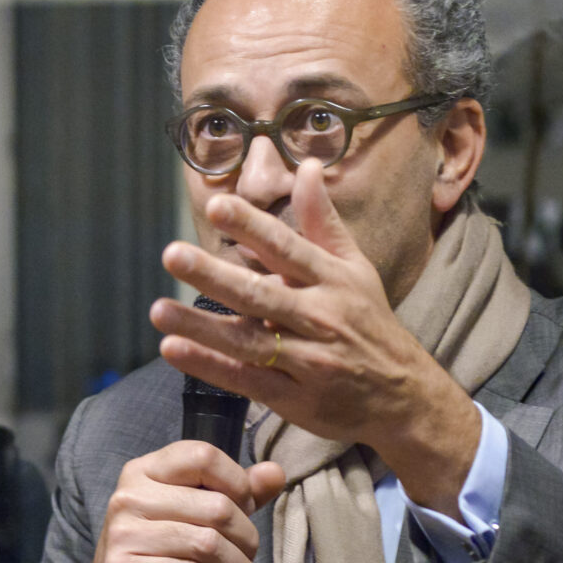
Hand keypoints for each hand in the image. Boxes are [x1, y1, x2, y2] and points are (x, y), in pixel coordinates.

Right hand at [56, 440, 285, 562]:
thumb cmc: (156, 556)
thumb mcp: (191, 517)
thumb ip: (233, 493)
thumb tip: (275, 473)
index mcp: (143, 471)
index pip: (202, 456)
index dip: (237, 481)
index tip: (247, 508)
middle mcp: (128, 497)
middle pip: (215, 506)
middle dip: (247, 538)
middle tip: (250, 557)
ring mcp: (123, 536)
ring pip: (208, 545)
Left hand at [151, 158, 479, 514]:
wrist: (404, 396)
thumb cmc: (370, 323)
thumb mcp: (355, 268)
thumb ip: (322, 220)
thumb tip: (307, 164)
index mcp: (332, 280)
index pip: (287, 248)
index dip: (252, 227)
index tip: (218, 206)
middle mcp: (320, 318)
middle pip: (260, 295)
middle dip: (214, 275)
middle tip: (172, 254)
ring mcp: (307, 361)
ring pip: (247, 341)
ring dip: (201, 325)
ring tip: (158, 309)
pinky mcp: (294, 399)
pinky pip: (245, 380)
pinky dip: (209, 366)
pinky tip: (173, 348)